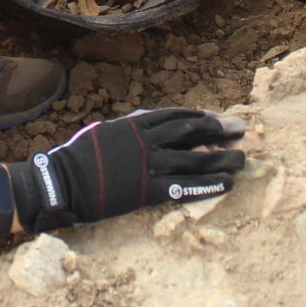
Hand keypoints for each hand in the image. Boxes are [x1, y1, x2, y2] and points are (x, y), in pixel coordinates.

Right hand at [6, 108, 246, 231]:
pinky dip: (209, 185)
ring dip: (222, 159)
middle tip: (241, 131)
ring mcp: (150, 165)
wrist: (63, 182)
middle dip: (219, 131)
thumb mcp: (105, 132)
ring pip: (195, 159)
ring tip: (242, 160)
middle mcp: (147, 141)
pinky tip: (227, 184)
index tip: (218, 119)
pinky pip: (186, 187)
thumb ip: (130, 127)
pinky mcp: (149, 191)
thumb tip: (149, 121)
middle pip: (192, 132)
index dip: (201, 117)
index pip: (176, 115)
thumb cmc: (79, 157)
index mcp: (135, 125)